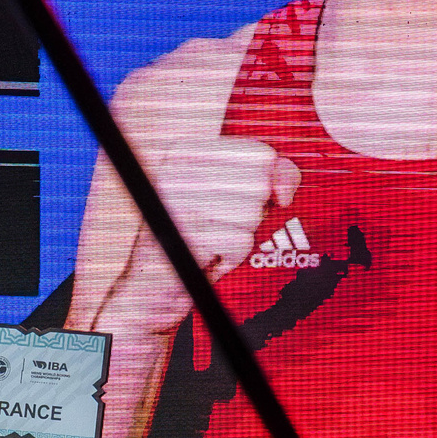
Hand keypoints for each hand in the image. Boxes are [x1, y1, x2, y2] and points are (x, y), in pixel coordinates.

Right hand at [96, 138, 300, 335]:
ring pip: (253, 213)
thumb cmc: (197, 236)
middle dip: (251, 212)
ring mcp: (179, 201)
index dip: (268, 182)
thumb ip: (268, 177)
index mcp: (185, 151)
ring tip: (213, 239)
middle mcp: (177, 169)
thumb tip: (283, 191)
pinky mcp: (186, 233)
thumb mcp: (229, 194)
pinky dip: (233, 256)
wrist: (153, 286)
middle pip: (260, 185)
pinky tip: (209, 255)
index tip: (247, 199)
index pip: (260, 155)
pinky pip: (241, 241)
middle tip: (222, 223)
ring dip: (241, 235)